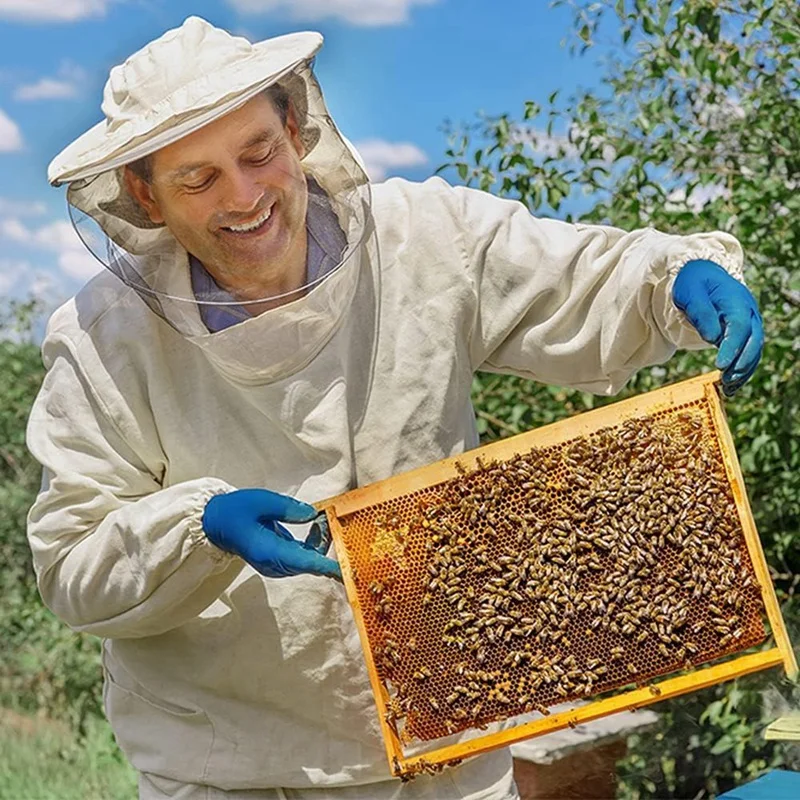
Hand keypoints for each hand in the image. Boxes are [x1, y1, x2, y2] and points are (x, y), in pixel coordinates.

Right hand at [202, 488, 340, 579]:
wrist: (216, 523)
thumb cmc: (236, 510)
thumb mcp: (261, 501)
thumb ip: (288, 508)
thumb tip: (313, 515)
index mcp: (269, 552)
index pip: (305, 562)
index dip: (329, 566)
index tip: (347, 569)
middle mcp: (275, 564)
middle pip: (311, 561)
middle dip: (327, 543)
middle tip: (330, 518)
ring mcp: (277, 565)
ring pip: (309, 560)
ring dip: (320, 542)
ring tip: (321, 518)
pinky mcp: (279, 561)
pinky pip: (303, 557)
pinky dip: (313, 544)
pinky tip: (314, 525)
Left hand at [672, 259, 762, 395]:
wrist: (701, 274)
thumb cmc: (693, 283)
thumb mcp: (690, 293)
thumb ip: (701, 312)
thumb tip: (712, 337)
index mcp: (736, 300)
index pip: (738, 326)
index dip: (732, 347)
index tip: (720, 365)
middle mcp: (748, 312)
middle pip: (753, 340)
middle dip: (742, 363)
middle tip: (727, 380)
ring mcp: (749, 322)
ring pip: (754, 349)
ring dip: (744, 370)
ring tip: (728, 388)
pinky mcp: (744, 331)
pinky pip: (748, 351)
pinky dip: (742, 368)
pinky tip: (731, 384)